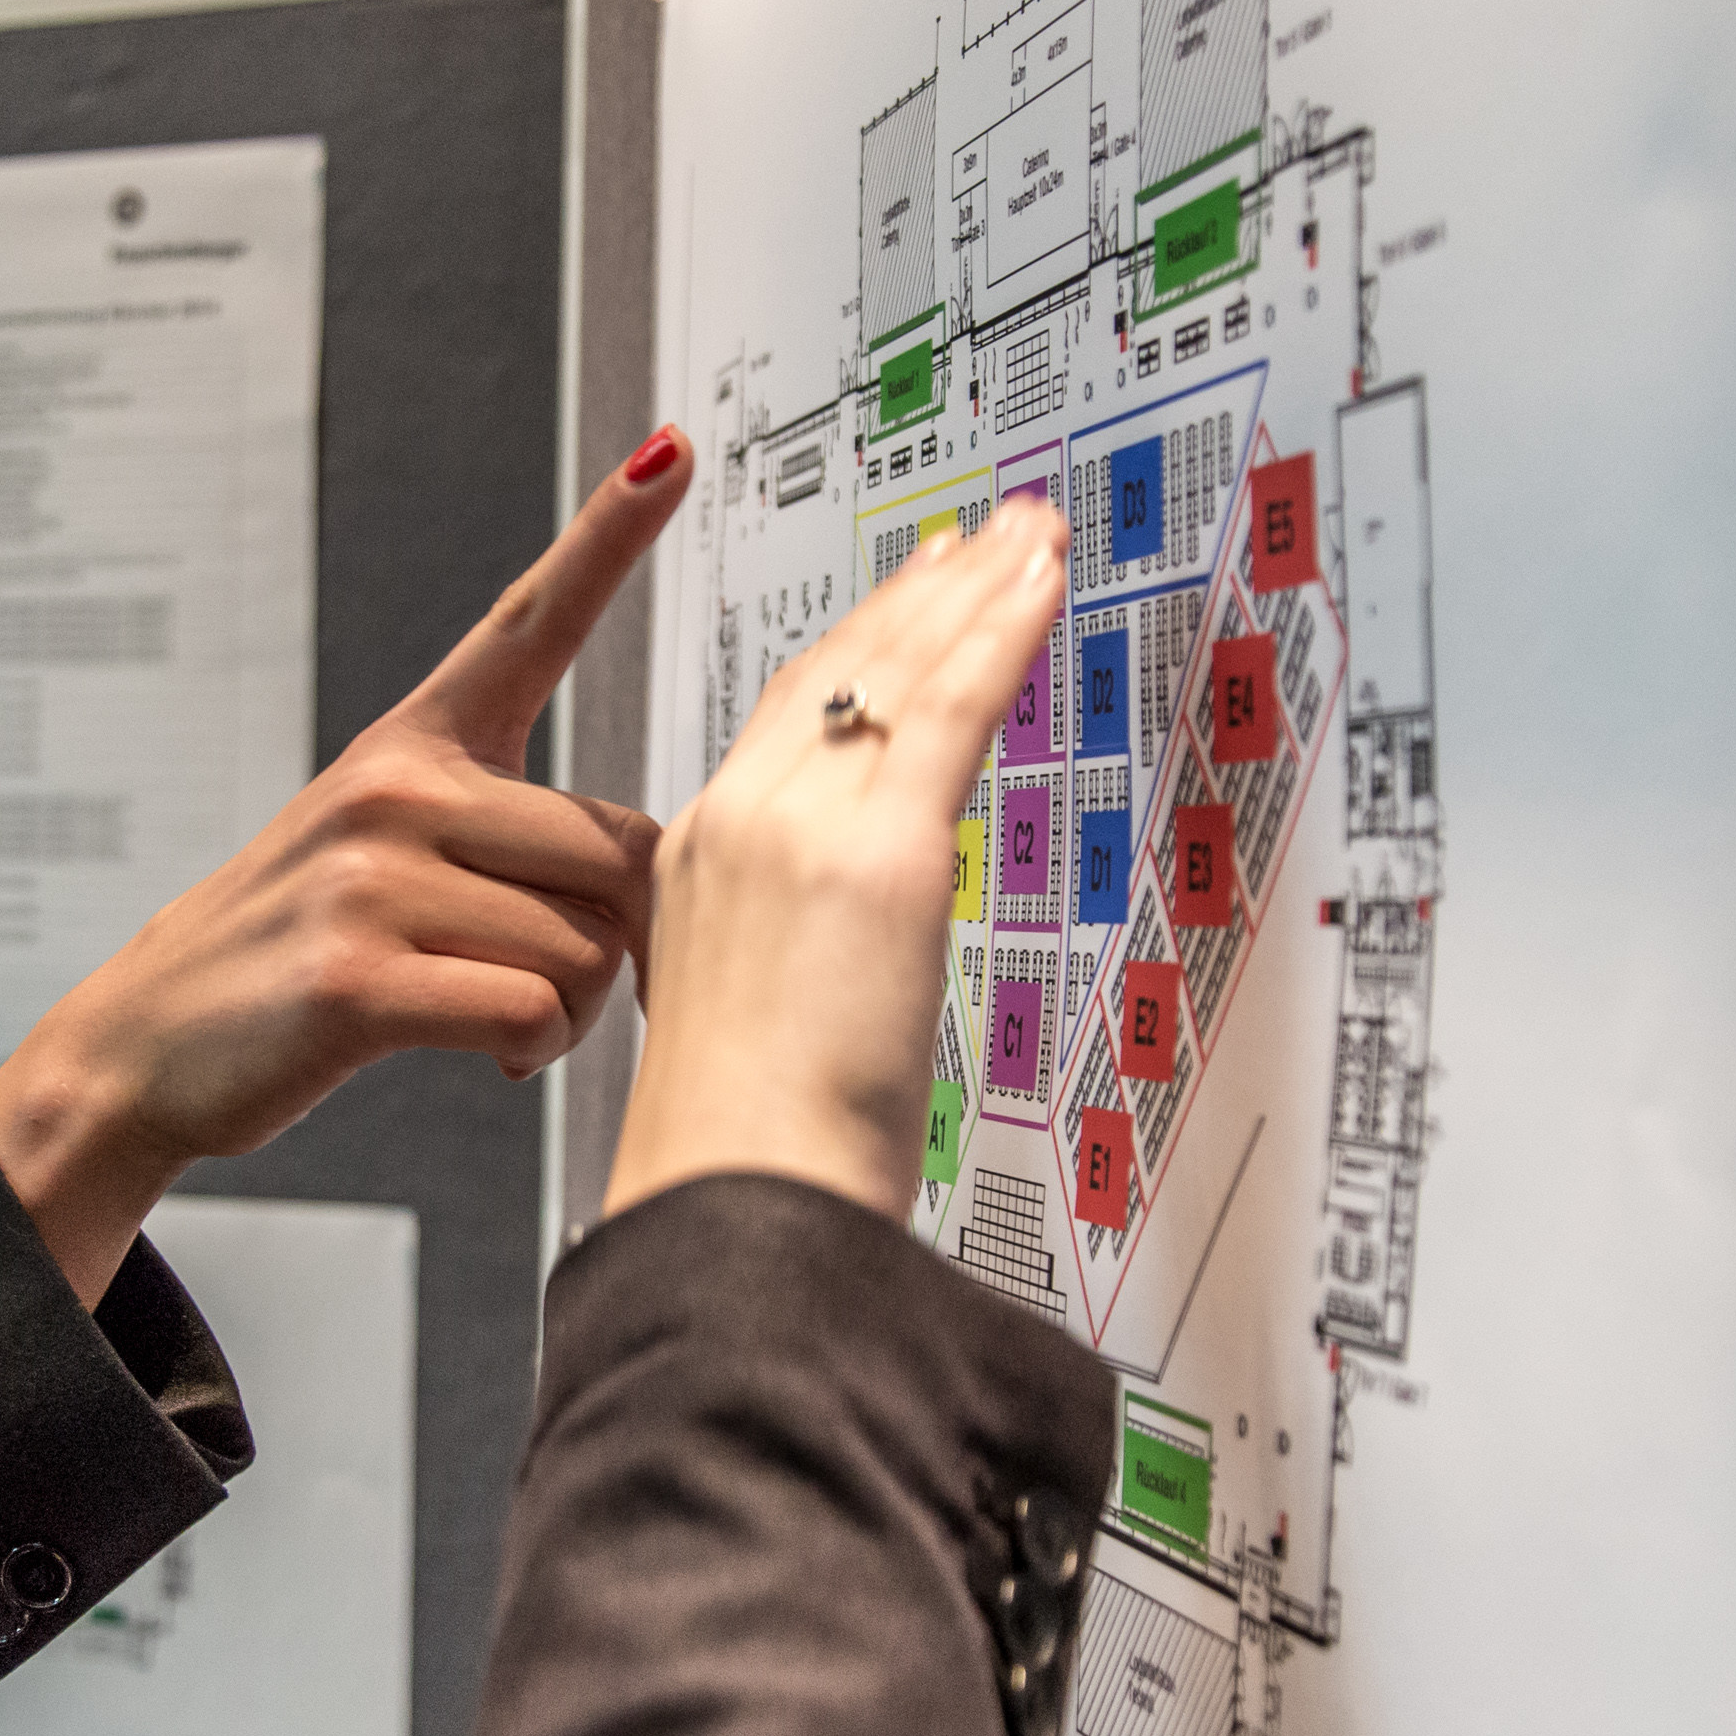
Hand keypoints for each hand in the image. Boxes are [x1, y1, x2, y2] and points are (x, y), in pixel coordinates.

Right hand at [0, 428, 697, 1303]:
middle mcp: (394, 791)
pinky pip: (531, 1010)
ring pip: (585, 949)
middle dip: (620, 944)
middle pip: (620, 856)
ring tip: (504, 1024)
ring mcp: (371, 880)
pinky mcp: (357, 977)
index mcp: (412, 746)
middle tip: (565, 985)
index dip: (607, 537)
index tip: (672, 450)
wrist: (144, 1042)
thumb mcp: (380, 852)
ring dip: (573, 1013)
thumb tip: (644, 883)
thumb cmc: (293, 954)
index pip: (528, 623)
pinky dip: (533, 1051)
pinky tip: (488, 1056)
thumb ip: (500, 837)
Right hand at [605, 498, 1069, 1225]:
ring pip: (896, 670)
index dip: (851, 648)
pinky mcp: (876, 848)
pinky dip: (1000, 630)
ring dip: (972, 590)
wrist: (733, 1200)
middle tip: (980, 536)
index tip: (901, 600)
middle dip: (917, 593)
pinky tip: (1038, 584)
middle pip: (837, 672)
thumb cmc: (747, 1157)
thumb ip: (795, 963)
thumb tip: (857, 970)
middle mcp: (735, 821)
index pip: (786, 719)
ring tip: (1028, 535)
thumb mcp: (746, 1025)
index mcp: (697, 863)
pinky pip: (951, 704)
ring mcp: (799, 826)